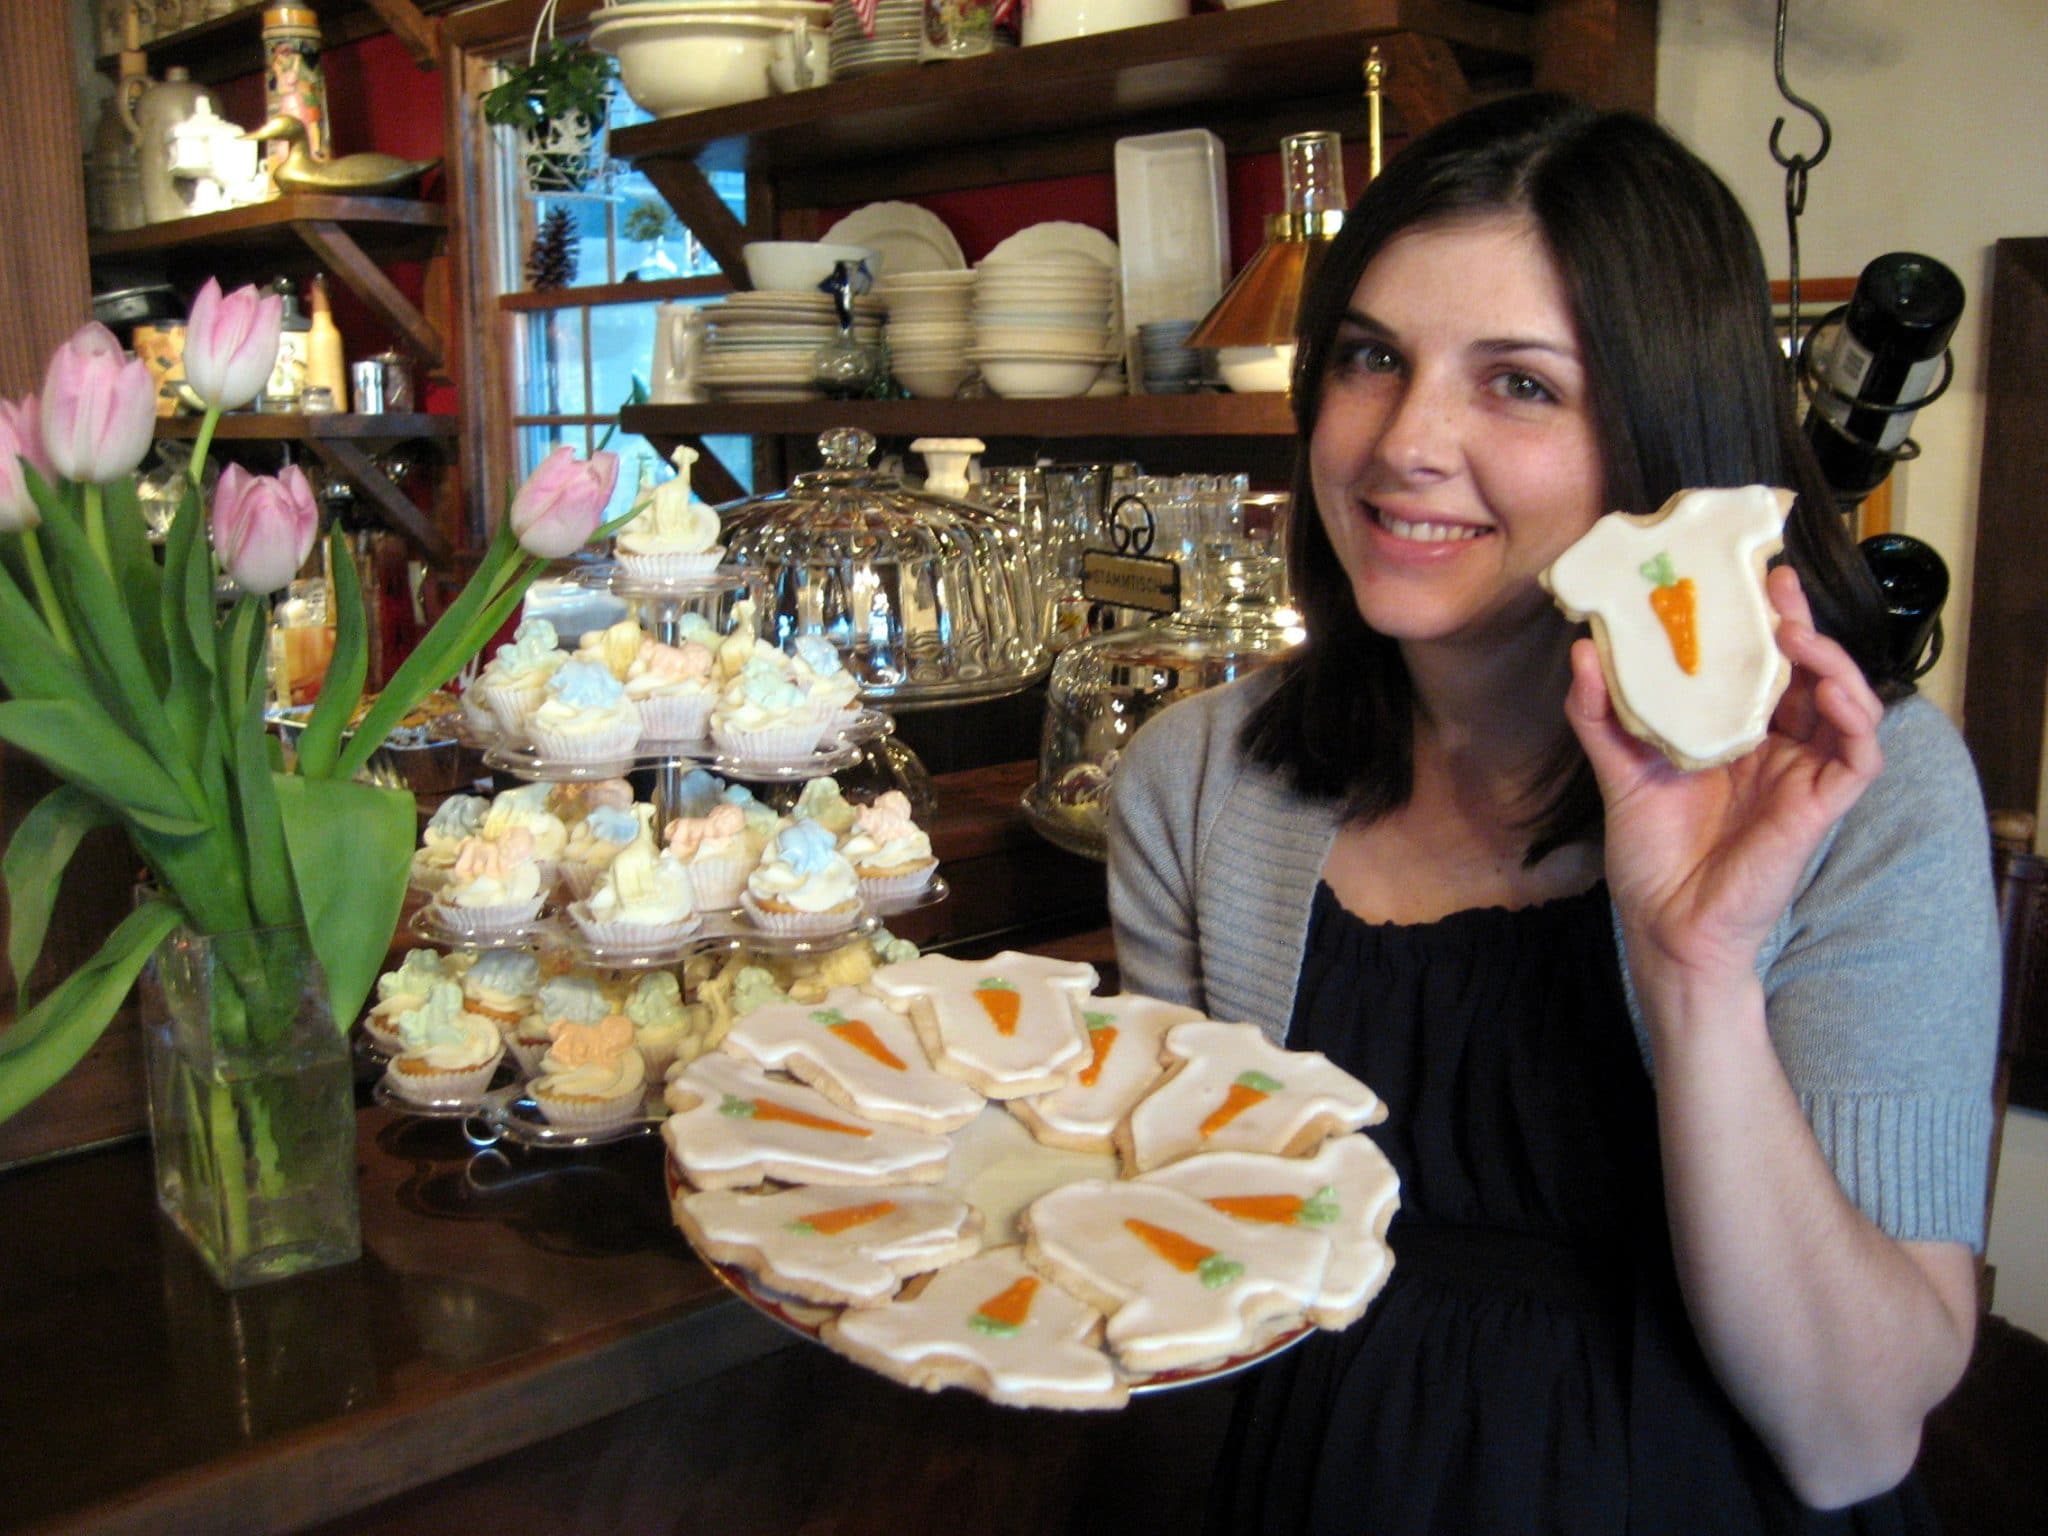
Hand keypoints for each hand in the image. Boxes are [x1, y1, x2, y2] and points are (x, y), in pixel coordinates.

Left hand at [1564, 566, 1884, 983]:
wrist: (1663, 923)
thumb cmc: (1648, 852)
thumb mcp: (1616, 768)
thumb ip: (1598, 712)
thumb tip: (1581, 649)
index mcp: (1733, 733)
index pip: (1759, 666)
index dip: (1760, 621)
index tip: (1744, 577)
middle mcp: (1775, 747)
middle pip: (1805, 673)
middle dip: (1796, 623)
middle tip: (1773, 583)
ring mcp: (1802, 775)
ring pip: (1844, 702)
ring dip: (1830, 660)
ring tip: (1795, 634)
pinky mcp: (1820, 806)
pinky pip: (1861, 754)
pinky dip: (1857, 715)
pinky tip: (1834, 689)